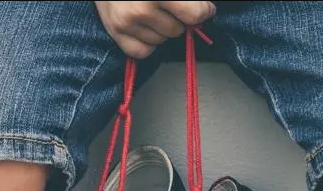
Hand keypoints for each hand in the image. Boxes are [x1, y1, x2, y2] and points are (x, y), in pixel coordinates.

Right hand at [95, 1, 215, 58]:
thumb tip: (207, 10)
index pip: (196, 15)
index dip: (203, 11)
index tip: (202, 7)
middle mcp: (142, 9)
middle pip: (178, 30)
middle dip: (178, 19)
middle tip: (169, 5)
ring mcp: (127, 23)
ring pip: (161, 41)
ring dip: (162, 30)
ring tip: (152, 12)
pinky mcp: (115, 32)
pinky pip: (143, 51)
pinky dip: (148, 43)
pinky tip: (145, 27)